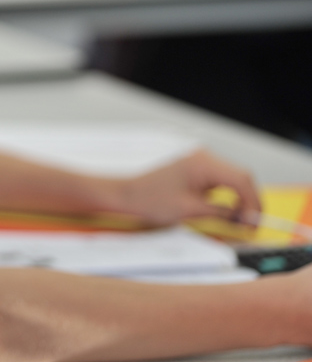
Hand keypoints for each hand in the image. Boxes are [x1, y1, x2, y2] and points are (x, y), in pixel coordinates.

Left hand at [117, 149, 261, 225]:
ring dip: (241, 199)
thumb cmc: (151, 199)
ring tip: (242, 221)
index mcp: (202, 163)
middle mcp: (204, 158)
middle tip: (252, 224)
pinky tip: (230, 211)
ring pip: (234, 179)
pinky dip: (229, 196)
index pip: (241, 179)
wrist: (129, 194)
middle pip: (241, 178)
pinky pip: (222, 181)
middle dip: (250, 202)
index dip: (253, 202)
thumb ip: (222, 214)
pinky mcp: (198, 169)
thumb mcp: (191, 210)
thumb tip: (245, 219)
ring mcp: (201, 162)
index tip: (255, 221)